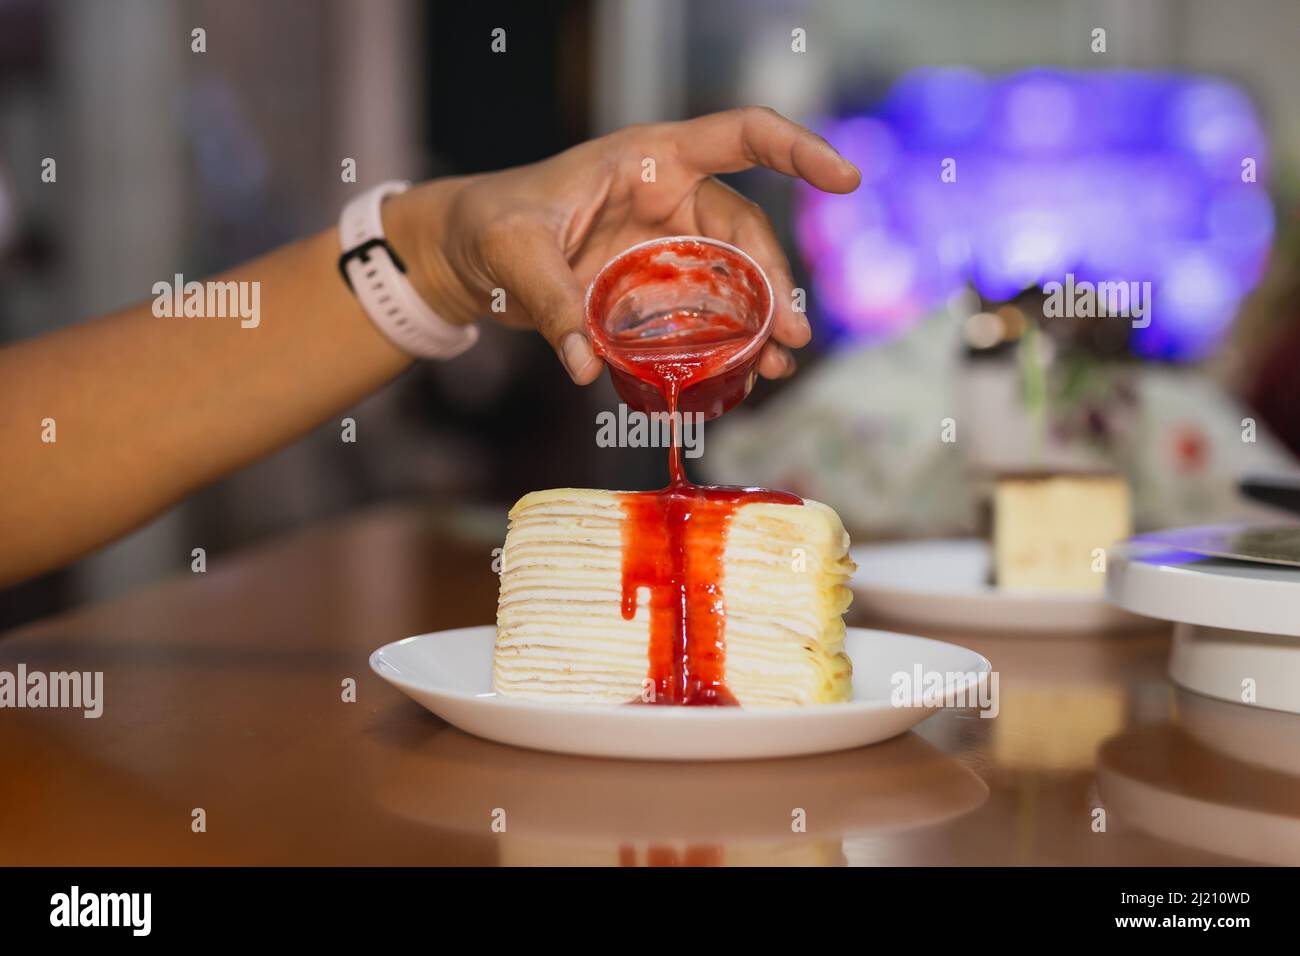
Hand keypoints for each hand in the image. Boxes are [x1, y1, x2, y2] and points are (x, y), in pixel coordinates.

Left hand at [389, 107, 859, 383]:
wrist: (465, 256)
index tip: (846, 178)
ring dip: (759, 322)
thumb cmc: (489, 225)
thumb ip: (551, 303)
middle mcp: (668, 198)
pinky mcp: (652, 288)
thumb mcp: (514, 252)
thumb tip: (585, 366)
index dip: (797, 150)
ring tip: (778, 365)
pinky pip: (701, 314)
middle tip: (787, 337)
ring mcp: (664, 245)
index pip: (740, 137)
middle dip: (772, 284)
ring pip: (731, 279)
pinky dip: (724, 343)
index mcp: (648, 160)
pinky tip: (743, 375)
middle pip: (743, 232)